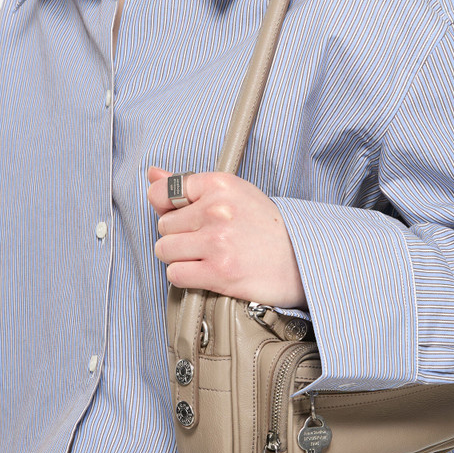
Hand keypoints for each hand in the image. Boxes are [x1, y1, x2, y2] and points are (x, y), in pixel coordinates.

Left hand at [146, 167, 306, 309]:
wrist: (301, 261)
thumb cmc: (267, 228)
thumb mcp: (233, 193)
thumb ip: (188, 186)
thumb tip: (152, 175)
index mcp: (220, 184)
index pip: (163, 193)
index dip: (169, 210)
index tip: (186, 218)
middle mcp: (217, 210)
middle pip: (163, 226)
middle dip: (178, 237)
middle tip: (204, 241)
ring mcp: (217, 242)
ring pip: (164, 251)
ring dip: (180, 258)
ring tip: (204, 257)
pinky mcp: (219, 273)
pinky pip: (175, 275)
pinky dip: (186, 277)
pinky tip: (205, 272)